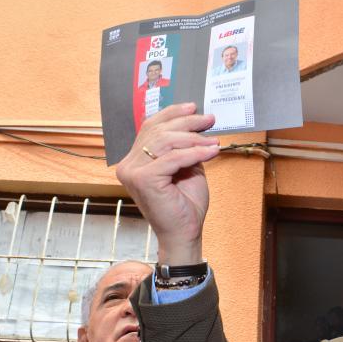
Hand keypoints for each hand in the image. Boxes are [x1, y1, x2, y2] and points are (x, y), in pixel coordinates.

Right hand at [114, 103, 219, 264]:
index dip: (172, 113)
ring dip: (194, 138)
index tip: (193, 107)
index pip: (150, 127)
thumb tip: (195, 121)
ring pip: (165, 141)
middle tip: (209, 119)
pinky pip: (174, 158)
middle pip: (158, 131)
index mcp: (134, 160)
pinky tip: (212, 151)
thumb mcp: (187, 167)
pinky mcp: (143, 179)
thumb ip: (184, 146)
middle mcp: (128, 164)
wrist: (185, 233)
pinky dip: (195, 152)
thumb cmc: (185, 205)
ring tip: (213, 140)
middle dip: (187, 122)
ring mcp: (133, 172)